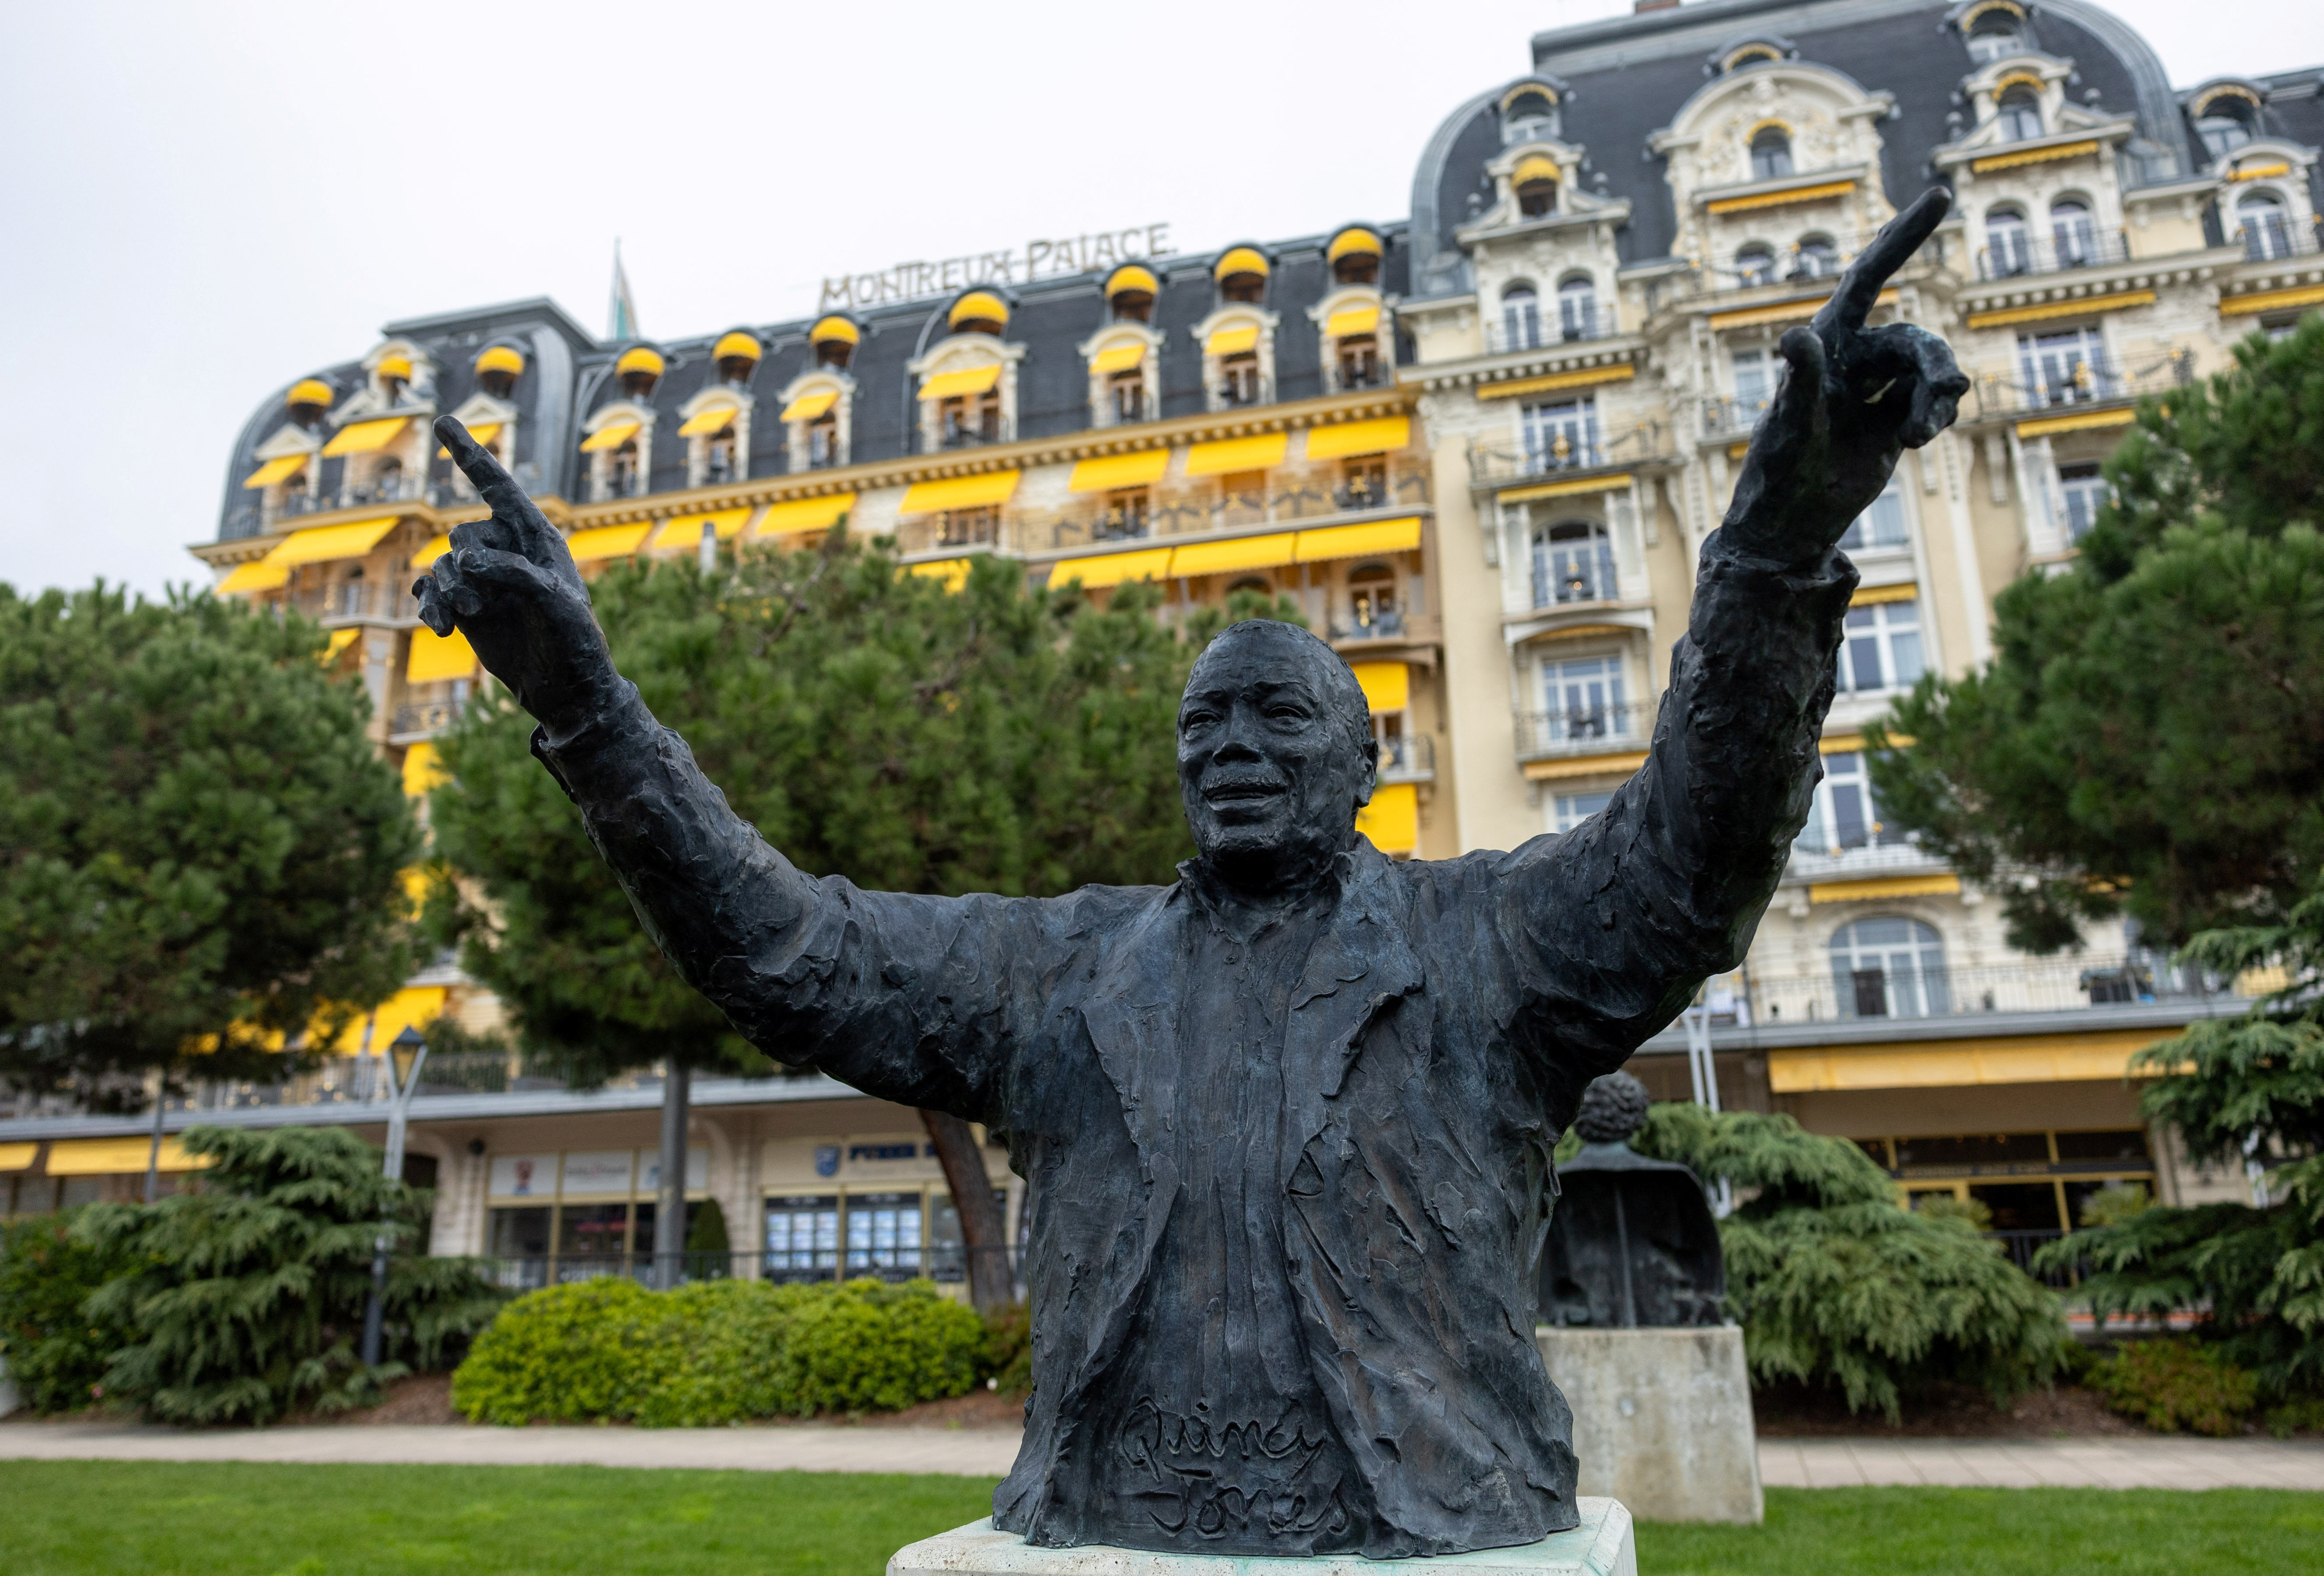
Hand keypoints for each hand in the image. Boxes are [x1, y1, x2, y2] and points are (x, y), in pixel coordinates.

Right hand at [412, 418, 622, 735]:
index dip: (469, 454)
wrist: (565, 689)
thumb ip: (512, 572)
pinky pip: (432, 593)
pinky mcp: (468, 607)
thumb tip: (462, 564)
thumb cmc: (574, 641)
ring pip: (441, 568)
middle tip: (479, 605)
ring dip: (444, 594)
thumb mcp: (555, 601)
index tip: (441, 421)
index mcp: (536, 538)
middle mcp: (507, 553)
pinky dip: (429, 607)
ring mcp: (485, 580)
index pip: (497, 487)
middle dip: (462, 569)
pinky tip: (438, 627)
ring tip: (461, 622)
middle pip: (460, 537)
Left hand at [1722, 189, 1970, 564]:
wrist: (1788, 526)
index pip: (1869, 276)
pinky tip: (1920, 439)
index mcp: (1826, 345)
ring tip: (1917, 438)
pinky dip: (1937, 415)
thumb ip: (1803, 379)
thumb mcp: (1791, 426)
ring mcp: (1872, 391)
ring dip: (1937, 400)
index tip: (1941, 192)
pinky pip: (1930, 401)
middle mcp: (1851, 360)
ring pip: (1929, 372)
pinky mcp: (1889, 421)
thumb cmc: (1778, 473)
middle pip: (1915, 340)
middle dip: (1936, 367)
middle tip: (1943, 402)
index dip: (1903, 235)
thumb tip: (1799, 335)